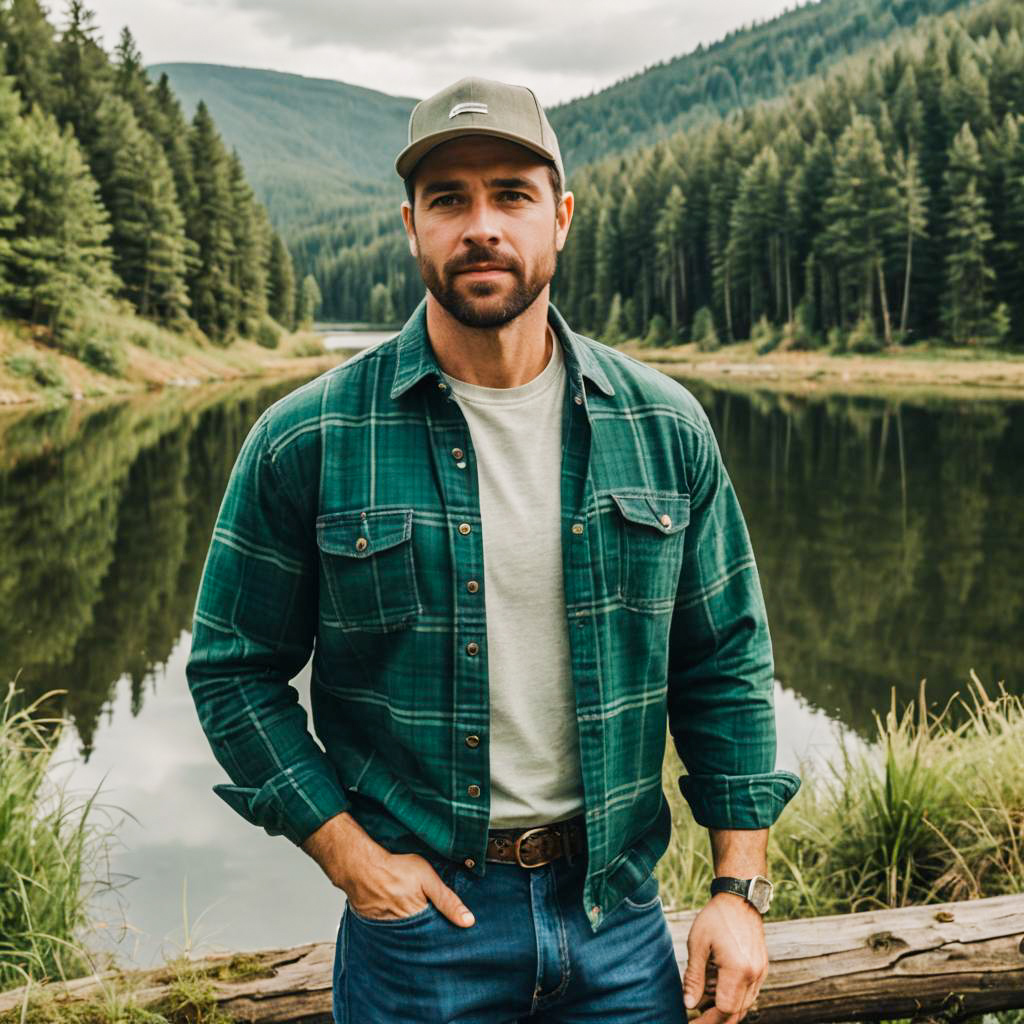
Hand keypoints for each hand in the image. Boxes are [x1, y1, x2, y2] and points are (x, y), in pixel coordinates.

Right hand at [301, 811, 474, 927]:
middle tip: (431, 922)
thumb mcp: (427, 878)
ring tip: (414, 918)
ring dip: (412, 933)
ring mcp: (386, 929)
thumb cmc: (394, 867)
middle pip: (421, 938)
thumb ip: (447, 900)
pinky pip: (389, 933)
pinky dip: (396, 928)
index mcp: (418, 919)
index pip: (436, 935)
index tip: (452, 932)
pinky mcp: (374, 926)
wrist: (360, 866)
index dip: (443, 931)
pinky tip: (398, 916)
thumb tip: (468, 921)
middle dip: (428, 935)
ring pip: (405, 938)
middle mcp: (402, 930)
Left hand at [682, 893, 767, 1022]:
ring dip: (725, 1009)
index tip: (690, 1021)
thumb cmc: (715, 918)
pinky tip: (716, 990)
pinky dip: (734, 998)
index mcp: (738, 970)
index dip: (707, 1020)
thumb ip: (693, 977)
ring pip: (745, 1006)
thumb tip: (689, 1005)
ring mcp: (761, 973)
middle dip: (715, 1019)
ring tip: (703, 1001)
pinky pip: (750, 994)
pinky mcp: (762, 969)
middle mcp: (754, 975)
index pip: (724, 1009)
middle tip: (695, 1017)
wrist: (740, 899)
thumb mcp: (697, 944)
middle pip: (736, 1013)